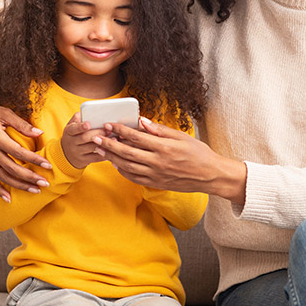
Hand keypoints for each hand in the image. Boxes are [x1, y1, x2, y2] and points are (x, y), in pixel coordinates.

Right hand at [0, 94, 51, 201]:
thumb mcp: (4, 113)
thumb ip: (22, 124)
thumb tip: (40, 133)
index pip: (19, 153)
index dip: (35, 160)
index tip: (48, 166)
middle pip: (13, 169)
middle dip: (30, 178)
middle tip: (46, 184)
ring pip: (4, 177)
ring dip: (19, 186)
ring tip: (35, 191)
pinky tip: (8, 199)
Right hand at [61, 113, 108, 168]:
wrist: (66, 156)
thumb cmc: (73, 137)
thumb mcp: (71, 127)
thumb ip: (77, 119)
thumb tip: (84, 113)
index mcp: (69, 132)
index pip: (74, 129)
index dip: (81, 126)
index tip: (88, 124)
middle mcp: (72, 142)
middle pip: (85, 137)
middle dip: (98, 133)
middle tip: (108, 130)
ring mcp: (77, 152)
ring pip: (92, 148)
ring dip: (104, 143)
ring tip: (114, 139)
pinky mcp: (84, 161)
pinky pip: (96, 158)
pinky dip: (105, 153)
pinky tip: (112, 149)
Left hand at [95, 117, 246, 202]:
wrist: (209, 175)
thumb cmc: (198, 153)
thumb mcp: (181, 136)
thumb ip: (160, 130)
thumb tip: (142, 122)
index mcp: (163, 147)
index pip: (136, 137)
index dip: (120, 130)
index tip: (109, 125)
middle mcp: (157, 162)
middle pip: (127, 152)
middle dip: (109, 144)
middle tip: (96, 137)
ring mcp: (156, 174)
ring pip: (128, 166)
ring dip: (112, 158)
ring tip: (101, 150)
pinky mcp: (156, 183)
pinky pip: (134, 178)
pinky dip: (123, 171)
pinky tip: (116, 165)